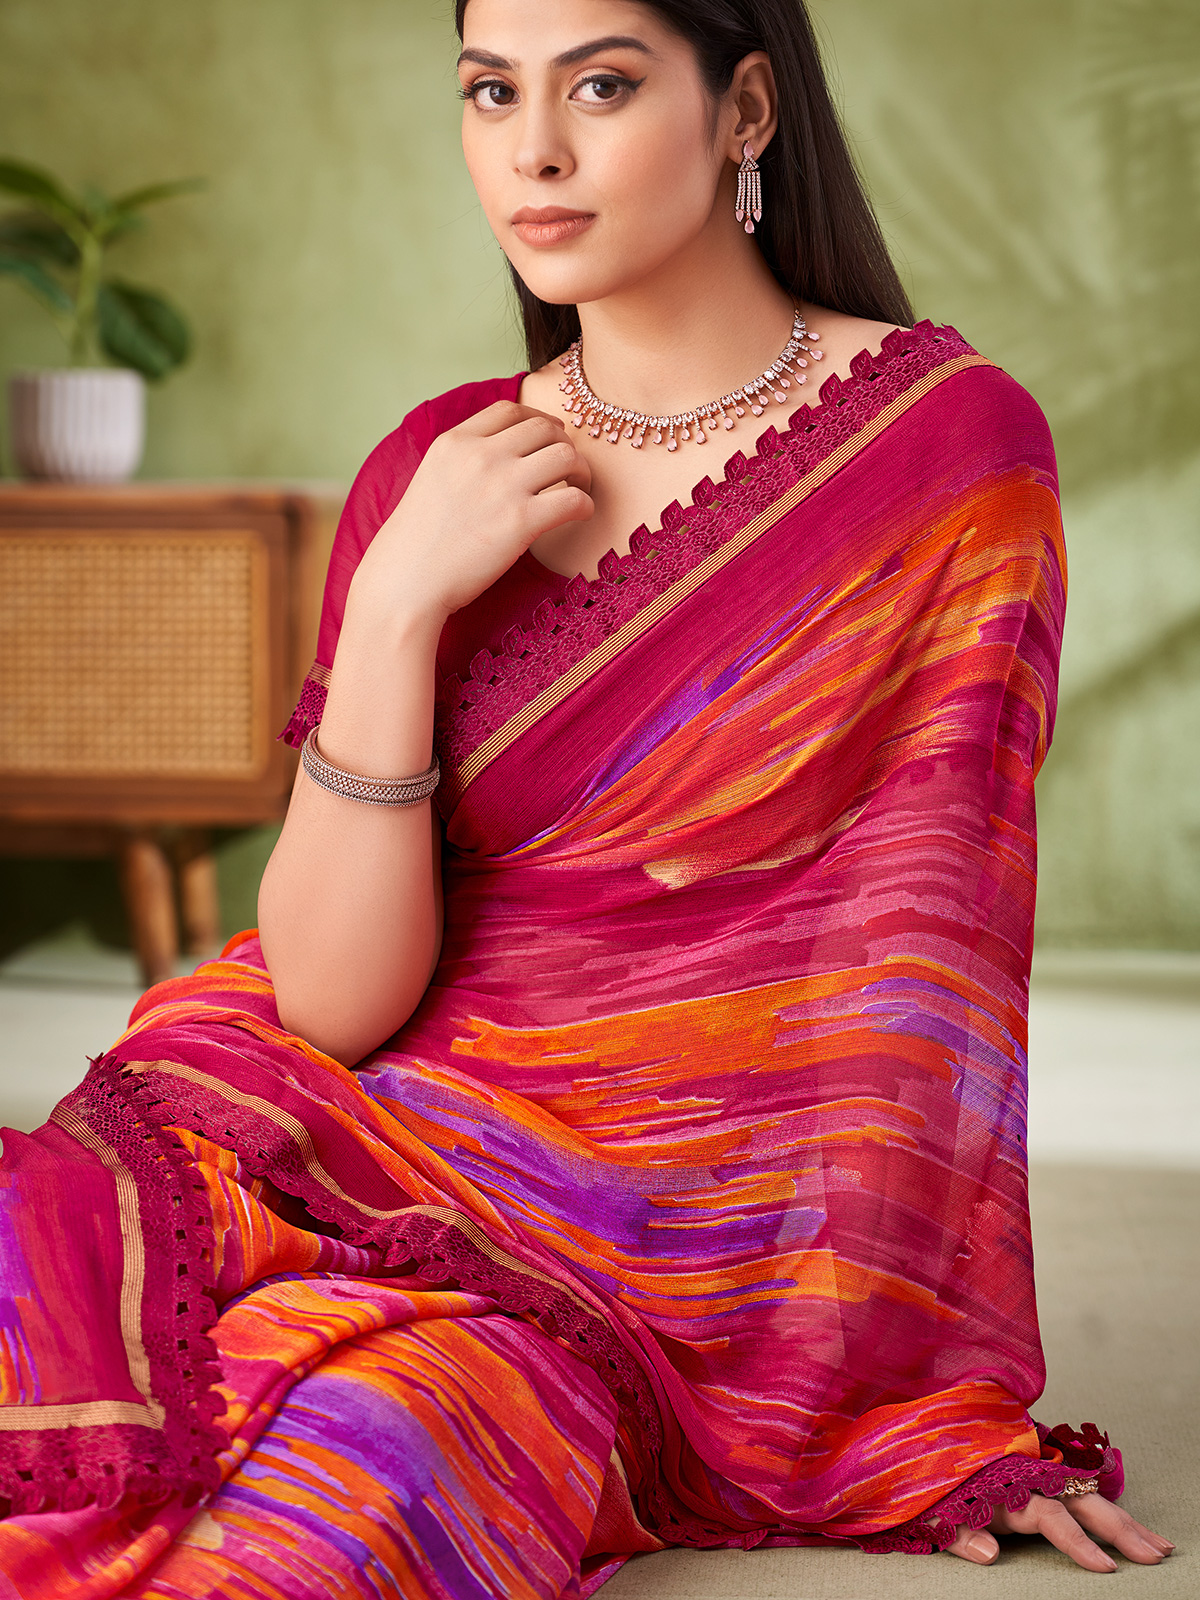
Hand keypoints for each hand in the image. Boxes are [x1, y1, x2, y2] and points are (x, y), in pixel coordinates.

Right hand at [348, 400, 592, 623]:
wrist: (406, 582)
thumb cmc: (416, 543)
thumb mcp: (431, 480)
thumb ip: (462, 462)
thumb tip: (499, 459)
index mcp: (455, 442)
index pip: (510, 410)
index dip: (538, 419)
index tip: (549, 435)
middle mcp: (481, 455)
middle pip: (544, 428)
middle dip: (564, 444)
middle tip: (568, 468)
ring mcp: (503, 485)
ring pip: (566, 455)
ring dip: (581, 470)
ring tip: (577, 488)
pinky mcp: (521, 520)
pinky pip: (574, 499)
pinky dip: (585, 504)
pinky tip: (579, 515)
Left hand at [946, 1492, 1173, 1570]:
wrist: (920, 1446)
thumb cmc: (929, 1486)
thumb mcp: (936, 1515)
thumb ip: (961, 1536)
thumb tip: (991, 1556)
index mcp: (1007, 1490)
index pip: (1052, 1517)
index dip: (1078, 1542)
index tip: (1107, 1568)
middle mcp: (1029, 1480)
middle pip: (1083, 1503)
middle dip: (1120, 1529)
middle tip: (1155, 1556)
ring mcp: (1036, 1476)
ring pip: (1089, 1496)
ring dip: (1124, 1520)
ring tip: (1160, 1545)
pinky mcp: (1037, 1476)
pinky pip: (1079, 1489)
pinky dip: (1108, 1506)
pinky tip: (1132, 1524)